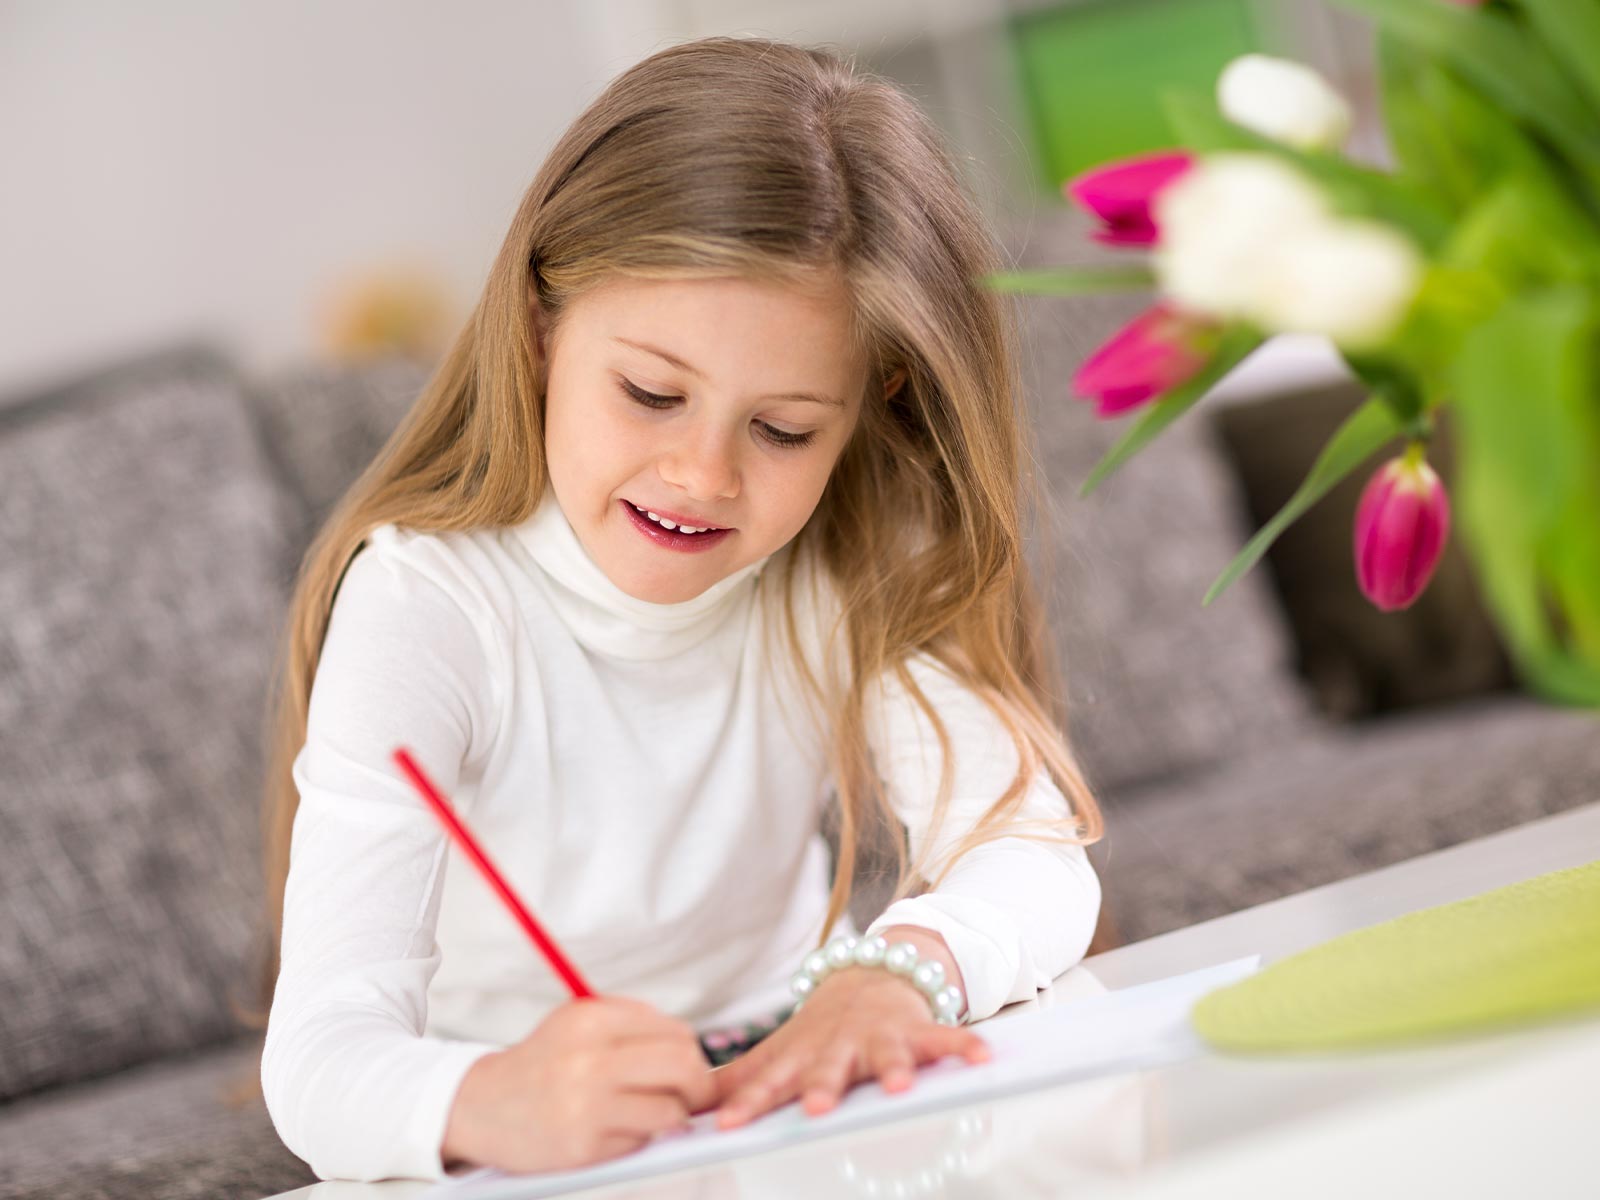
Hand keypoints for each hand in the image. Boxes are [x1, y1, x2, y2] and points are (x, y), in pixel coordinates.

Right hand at [441, 994, 717, 1174]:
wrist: (481, 1105)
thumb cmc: (542, 1064)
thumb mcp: (579, 1022)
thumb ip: (632, 1024)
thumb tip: (691, 1045)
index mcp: (593, 1020)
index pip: (675, 1032)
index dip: (694, 1053)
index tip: (694, 1066)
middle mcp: (590, 1058)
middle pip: (683, 1065)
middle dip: (700, 1084)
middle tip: (695, 1094)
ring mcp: (587, 1104)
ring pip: (670, 1109)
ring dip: (673, 1115)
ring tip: (658, 1113)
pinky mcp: (583, 1145)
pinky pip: (641, 1141)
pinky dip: (642, 1137)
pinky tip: (621, 1128)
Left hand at [710, 964, 990, 1128]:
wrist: (869, 974)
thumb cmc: (820, 1031)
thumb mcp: (779, 1053)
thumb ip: (739, 1083)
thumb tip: (684, 1110)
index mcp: (801, 1056)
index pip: (769, 1084)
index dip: (748, 1104)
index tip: (729, 1126)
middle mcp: (838, 1045)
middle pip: (828, 1067)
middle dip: (823, 1086)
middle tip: (818, 1107)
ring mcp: (878, 1035)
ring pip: (885, 1052)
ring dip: (893, 1067)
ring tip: (898, 1085)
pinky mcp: (917, 1030)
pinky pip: (945, 1040)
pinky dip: (963, 1048)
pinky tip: (983, 1058)